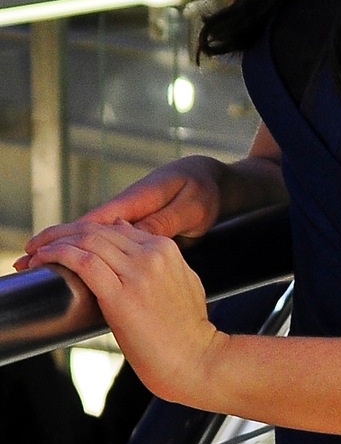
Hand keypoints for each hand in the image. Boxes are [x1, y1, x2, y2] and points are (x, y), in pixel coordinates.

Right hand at [14, 158, 221, 271]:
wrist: (213, 181)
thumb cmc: (202, 192)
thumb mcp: (188, 208)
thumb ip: (162, 222)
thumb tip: (129, 236)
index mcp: (135, 201)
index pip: (92, 222)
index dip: (63, 237)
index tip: (37, 250)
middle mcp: (127, 208)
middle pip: (82, 229)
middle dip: (52, 243)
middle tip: (23, 262)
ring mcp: (130, 216)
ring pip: (92, 235)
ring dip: (64, 246)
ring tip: (36, 261)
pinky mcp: (136, 225)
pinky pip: (107, 239)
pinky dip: (86, 247)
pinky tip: (73, 260)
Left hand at [27, 220, 223, 405]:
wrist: (196, 361)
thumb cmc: (187, 331)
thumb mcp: (182, 280)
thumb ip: (157, 257)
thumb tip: (124, 230)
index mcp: (165, 249)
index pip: (114, 228)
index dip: (81, 232)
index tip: (61, 243)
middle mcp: (151, 255)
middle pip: (96, 230)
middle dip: (61, 233)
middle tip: (37, 245)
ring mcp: (138, 273)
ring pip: (87, 240)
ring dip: (53, 242)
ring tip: (33, 253)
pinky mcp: (122, 295)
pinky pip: (83, 262)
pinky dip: (59, 255)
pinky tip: (44, 260)